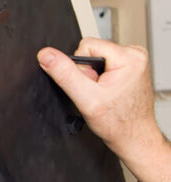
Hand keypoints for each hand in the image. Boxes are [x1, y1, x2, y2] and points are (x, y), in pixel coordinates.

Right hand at [37, 38, 162, 160]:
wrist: (133, 136)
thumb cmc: (118, 122)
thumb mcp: (85, 98)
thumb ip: (64, 74)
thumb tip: (46, 55)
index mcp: (129, 57)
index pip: (86, 46)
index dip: (81, 68)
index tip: (92, 85)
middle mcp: (136, 54)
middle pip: (92, 50)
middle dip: (88, 72)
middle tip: (98, 91)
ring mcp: (135, 60)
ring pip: (96, 57)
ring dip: (94, 76)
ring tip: (104, 92)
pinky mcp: (132, 66)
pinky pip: (104, 63)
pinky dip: (101, 77)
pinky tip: (109, 90)